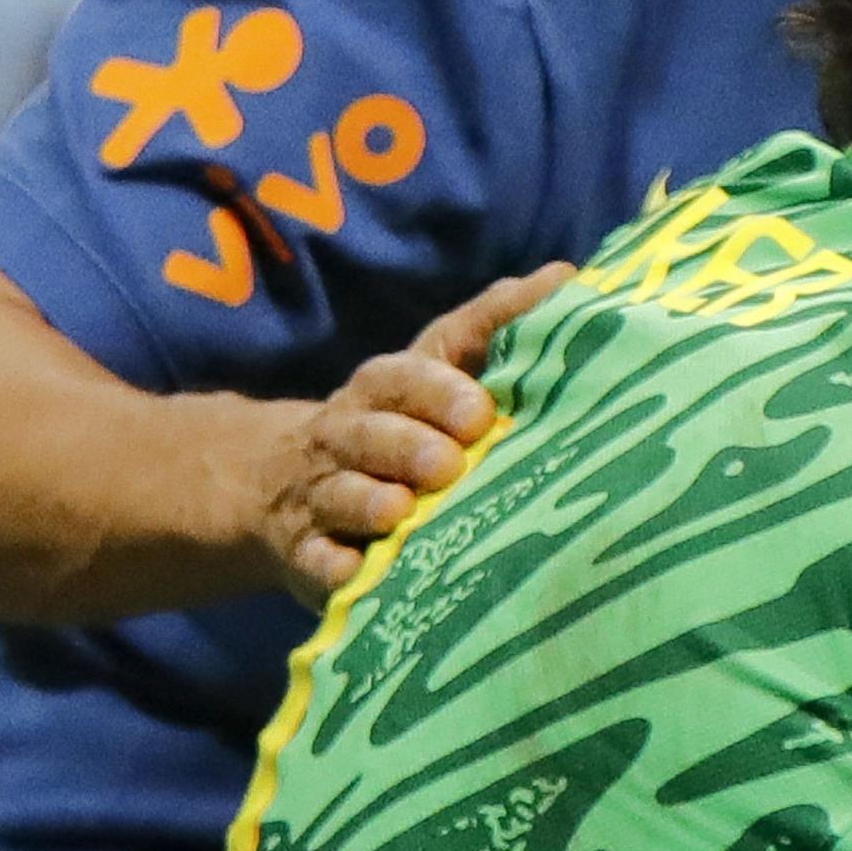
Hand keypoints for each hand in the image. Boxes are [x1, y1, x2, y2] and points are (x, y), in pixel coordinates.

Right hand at [257, 264, 569, 600]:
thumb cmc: (400, 421)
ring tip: (400, 511)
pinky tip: (352, 574)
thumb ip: (494, 324)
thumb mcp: (439, 366)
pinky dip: (330, 569)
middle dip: (405, 446)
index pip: (402, 376)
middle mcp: (346, 435)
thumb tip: (566, 276)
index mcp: (383, 389)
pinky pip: (313, 561)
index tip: (480, 411)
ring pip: (339, 494)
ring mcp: (320, 495)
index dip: (436, 390)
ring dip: (367, 501)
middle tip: (448, 464)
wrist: (285, 484)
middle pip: (368, 433)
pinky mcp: (306, 554)